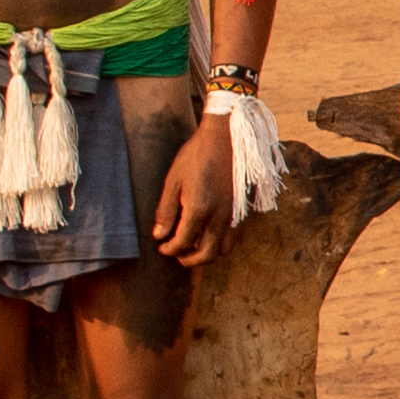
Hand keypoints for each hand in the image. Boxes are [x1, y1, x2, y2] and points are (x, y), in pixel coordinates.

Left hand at [149, 114, 232, 264]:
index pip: (181, 243)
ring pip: (223, 250)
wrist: (224, 138)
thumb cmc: (196, 155)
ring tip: (193, 246)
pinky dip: (220, 243)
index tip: (161, 247)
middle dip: (189, 260)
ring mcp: (232, 215)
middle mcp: (218, 217)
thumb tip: (159, 234)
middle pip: (206, 254)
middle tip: (176, 254)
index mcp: (199, 210)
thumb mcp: (173, 181)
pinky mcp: (240, 210)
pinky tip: (209, 233)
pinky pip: (233, 237)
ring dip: (207, 254)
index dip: (168, 249)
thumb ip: (166, 211)